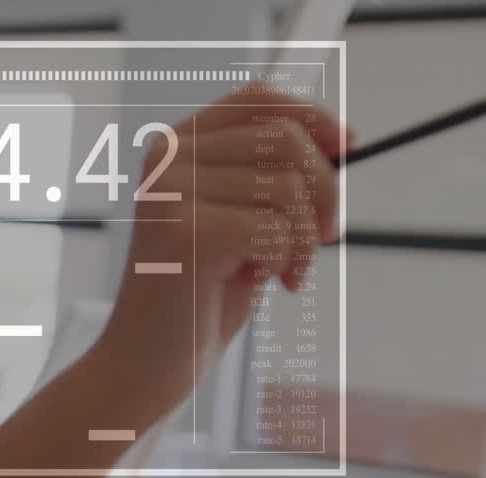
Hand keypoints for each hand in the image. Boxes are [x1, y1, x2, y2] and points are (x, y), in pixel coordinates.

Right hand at [102, 84, 349, 401]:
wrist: (146, 362)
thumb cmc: (198, 295)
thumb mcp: (239, 221)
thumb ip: (267, 176)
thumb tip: (338, 139)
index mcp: (174, 147)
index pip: (256, 99)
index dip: (312, 116)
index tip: (347, 147)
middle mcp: (165, 160)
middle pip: (283, 139)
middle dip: (324, 190)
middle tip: (321, 238)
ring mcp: (169, 194)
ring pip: (285, 186)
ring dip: (303, 237)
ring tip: (284, 271)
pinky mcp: (182, 233)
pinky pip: (274, 228)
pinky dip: (285, 260)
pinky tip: (264, 283)